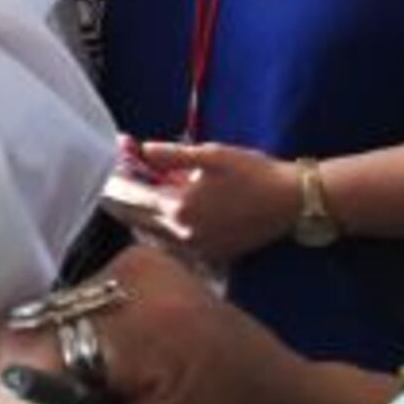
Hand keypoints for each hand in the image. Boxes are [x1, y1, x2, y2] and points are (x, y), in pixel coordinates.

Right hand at [0, 247, 387, 403]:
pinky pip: (68, 321)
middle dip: (42, 395)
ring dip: (58, 382)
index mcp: (139, 313)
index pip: (16, 347)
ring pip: (40, 329)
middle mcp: (127, 271)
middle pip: (24, 333)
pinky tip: (121, 394)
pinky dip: (78, 364)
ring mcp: (130, 268)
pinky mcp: (134, 278)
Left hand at [107, 137, 299, 267]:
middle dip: (119, 196)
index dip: (115, 177)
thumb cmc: (255, 173)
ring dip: (136, 214)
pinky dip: (156, 228)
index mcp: (179, 208)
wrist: (292, 202)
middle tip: (112, 176)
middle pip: (132, 219)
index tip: (110, 161)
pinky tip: (158, 211)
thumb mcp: (212, 155)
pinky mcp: (208, 254)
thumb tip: (142, 149)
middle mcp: (181, 235)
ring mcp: (194, 249)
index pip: (129, 197)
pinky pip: (168, 244)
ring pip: (148, 234)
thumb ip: (172, 154)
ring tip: (132, 190)